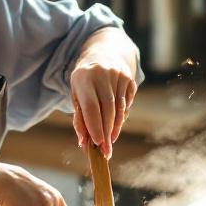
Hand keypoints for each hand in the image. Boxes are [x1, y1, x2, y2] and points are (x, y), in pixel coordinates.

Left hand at [70, 35, 137, 158]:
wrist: (102, 54)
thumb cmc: (85, 81)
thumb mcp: (76, 94)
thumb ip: (80, 118)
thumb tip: (84, 143)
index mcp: (84, 78)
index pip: (91, 107)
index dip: (95, 126)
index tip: (98, 144)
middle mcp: (102, 74)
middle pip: (107, 110)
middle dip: (107, 132)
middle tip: (106, 151)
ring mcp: (118, 75)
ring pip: (119, 108)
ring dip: (115, 127)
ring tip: (110, 141)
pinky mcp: (129, 79)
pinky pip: (127, 103)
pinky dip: (121, 116)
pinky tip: (116, 123)